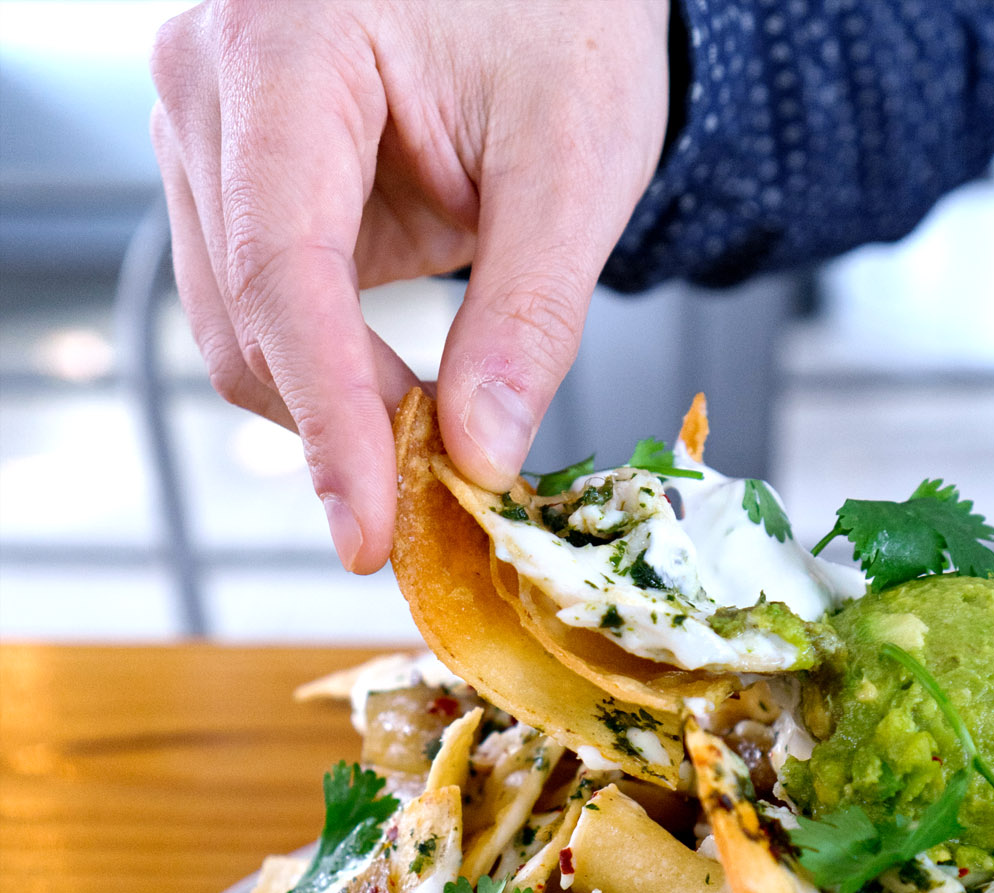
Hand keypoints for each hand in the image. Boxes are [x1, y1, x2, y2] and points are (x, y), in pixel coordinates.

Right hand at [151, 0, 668, 570]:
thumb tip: (477, 457)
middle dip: (344, 423)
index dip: (330, 420)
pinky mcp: (233, 182)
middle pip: (246, 318)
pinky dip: (333, 373)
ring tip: (443, 423)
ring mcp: (210, 135)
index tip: (370, 533)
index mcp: (284, 42)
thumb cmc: (564, 10)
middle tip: (450, 486)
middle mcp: (213, 85)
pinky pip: (264, 313)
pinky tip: (405, 386)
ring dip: (338, 404)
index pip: (282, 269)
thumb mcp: (576, 159)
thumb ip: (529, 314)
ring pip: (242, 331)